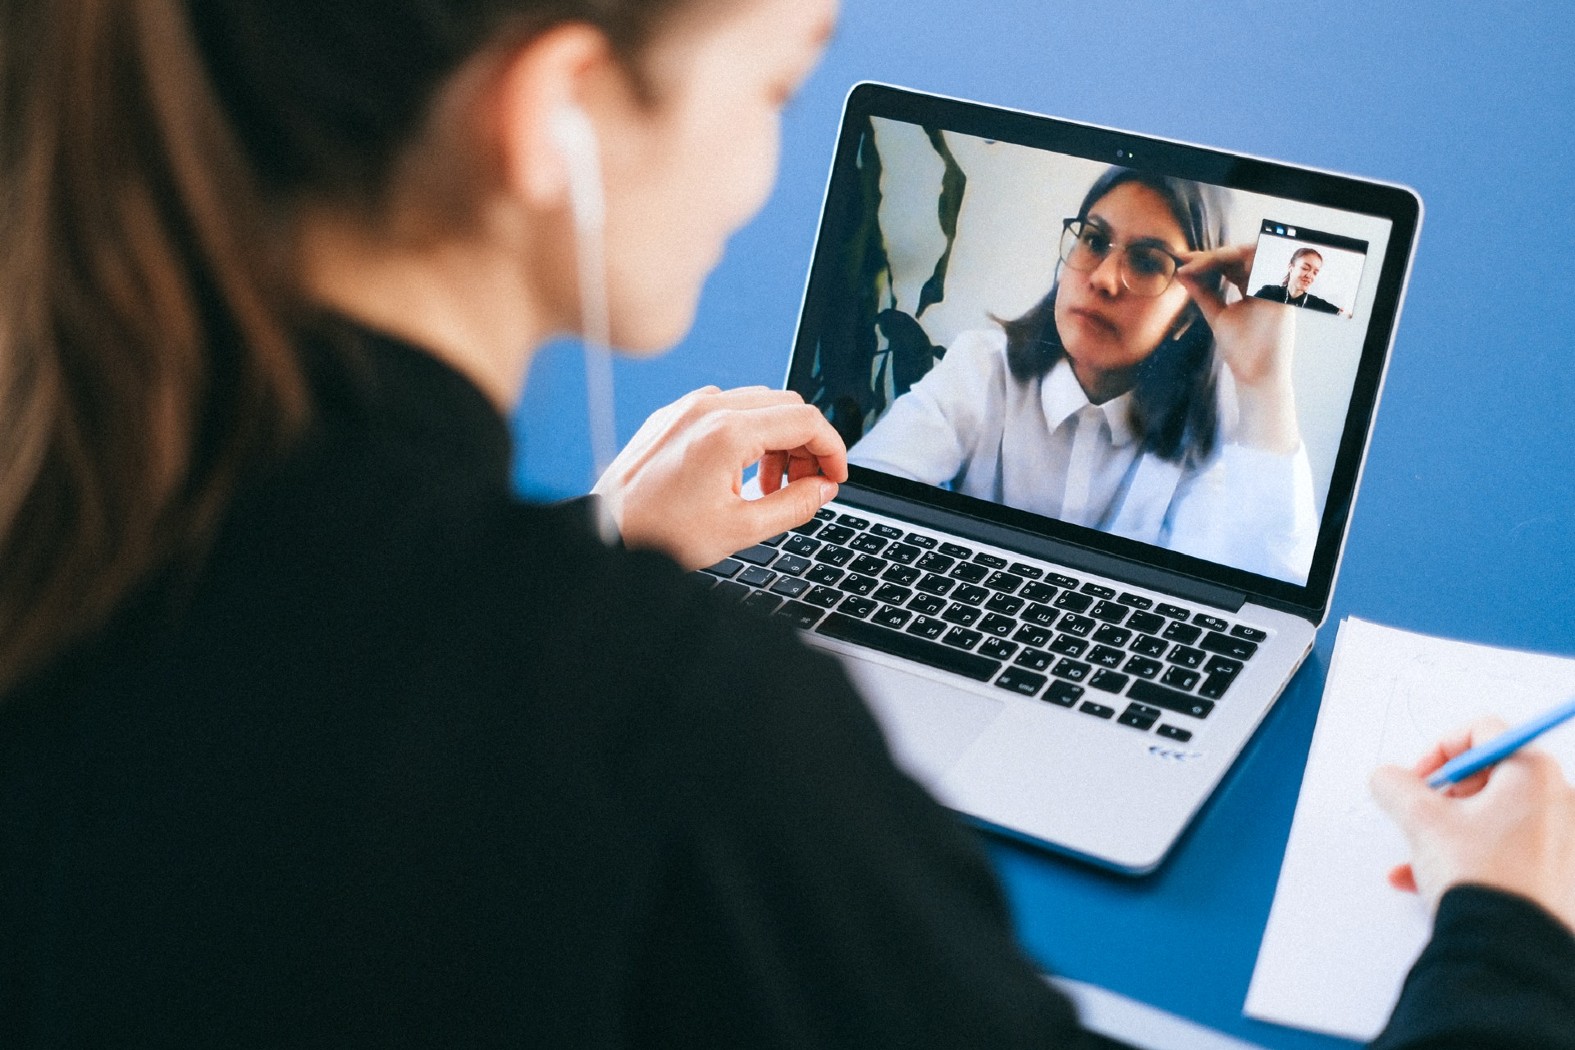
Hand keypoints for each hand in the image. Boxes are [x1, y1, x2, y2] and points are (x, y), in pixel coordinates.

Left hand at [591, 385, 847, 570]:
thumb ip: (794, 505)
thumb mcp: (741, 529)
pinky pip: (725, 408)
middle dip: (806, 444)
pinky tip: (739, 472)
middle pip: (787, 406)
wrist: (604, 532)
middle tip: (805, 485)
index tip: (835, 477)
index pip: (806, 420)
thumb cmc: (660, 534)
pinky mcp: (671, 415)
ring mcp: (687, 407)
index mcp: (728, 433)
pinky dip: (747, 433)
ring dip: (778, 439)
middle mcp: (708, 408)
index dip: (832, 449)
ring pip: (758, 403)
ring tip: (770, 487)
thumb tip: (823, 489)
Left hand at [1175, 243, 1299, 452]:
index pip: (1233, 263)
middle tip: (1186, 259)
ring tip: (1196, 264)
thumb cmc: (1240, 350)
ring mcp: (1277, 287)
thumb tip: (1182, 272)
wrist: (1255, 375)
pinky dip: (1238, 260)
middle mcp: (1268, 284)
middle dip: (1212, 254)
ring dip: (1222, 255)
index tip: (1182, 259)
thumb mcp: (1217, 314)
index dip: (1207, 259)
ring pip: (1252, 254)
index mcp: (1256, 287)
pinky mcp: (1282, 293)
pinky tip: (1213, 263)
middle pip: (1242, 255)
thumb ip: (1203, 292)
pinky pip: (1264, 265)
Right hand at [1370, 717, 1574, 932]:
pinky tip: (1431, 878)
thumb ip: (1395, 785)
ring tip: (1422, 854)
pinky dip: (1470, 855)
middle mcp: (1561, 799)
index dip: (1439, 751)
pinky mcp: (1559, 871)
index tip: (1419, 779)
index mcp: (1534, 773)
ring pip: (1494, 815)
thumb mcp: (1421, 820)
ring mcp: (1564, 838)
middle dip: (1444, 795)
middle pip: (1490, 774)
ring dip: (1449, 829)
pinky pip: (1507, 848)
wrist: (1509, 949)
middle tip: (1422, 816)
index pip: (1481, 732)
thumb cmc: (1483, 880)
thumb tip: (1388, 778)